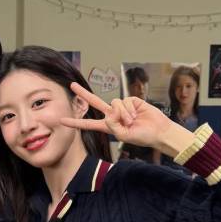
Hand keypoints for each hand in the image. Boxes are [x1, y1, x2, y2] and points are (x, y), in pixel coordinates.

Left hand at [61, 83, 193, 156]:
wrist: (158, 131)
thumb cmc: (142, 136)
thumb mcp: (124, 136)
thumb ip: (113, 125)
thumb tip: (109, 114)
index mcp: (107, 126)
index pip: (88, 124)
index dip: (75, 123)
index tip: (62, 120)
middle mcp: (112, 115)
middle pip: (94, 102)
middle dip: (83, 93)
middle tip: (72, 85)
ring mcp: (121, 107)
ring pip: (114, 103)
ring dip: (123, 114)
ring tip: (132, 122)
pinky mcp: (131, 100)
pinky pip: (124, 101)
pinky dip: (129, 109)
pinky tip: (136, 115)